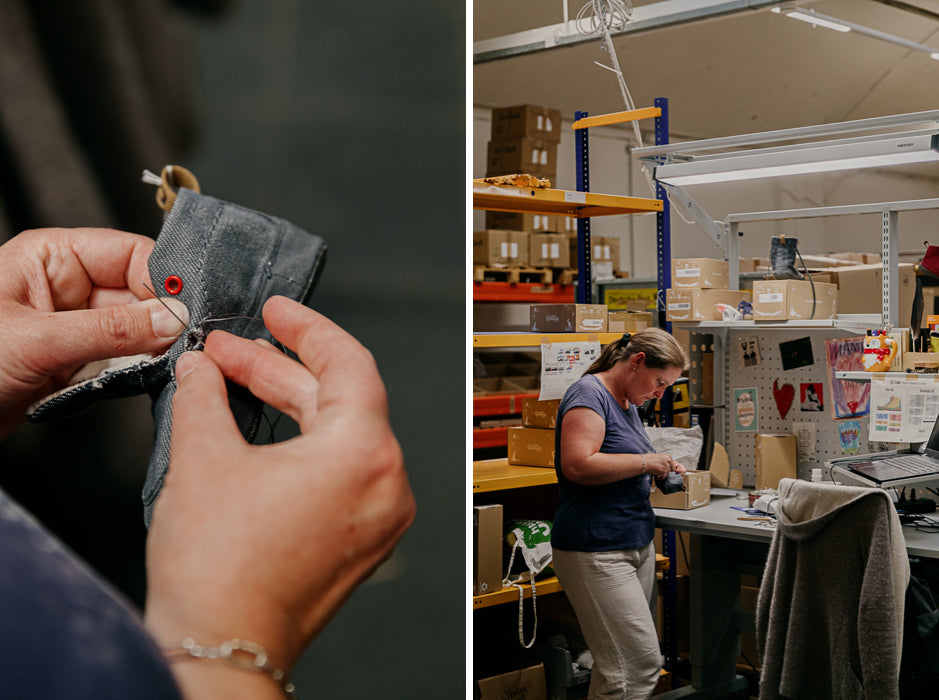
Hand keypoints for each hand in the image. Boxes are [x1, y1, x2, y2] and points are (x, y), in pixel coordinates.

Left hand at [0, 228, 188, 438]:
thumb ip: (112, 330)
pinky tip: (142, 377)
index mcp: (50, 257)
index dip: (163, 279)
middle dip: (161, 318)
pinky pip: (121, 358)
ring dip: (150, 349)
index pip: (129, 254)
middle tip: (185, 342)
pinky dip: (135, 370)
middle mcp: (65, 286)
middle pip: (138, 293)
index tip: (188, 309)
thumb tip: (173, 319)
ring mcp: (72, 325)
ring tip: (164, 363)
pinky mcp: (75, 361)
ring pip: (135, 329)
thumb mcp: (37, 340)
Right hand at [144, 297, 414, 691]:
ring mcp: (378, 515)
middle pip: (339, 399)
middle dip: (279, 371)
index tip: (279, 311)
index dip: (308, 328)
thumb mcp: (203, 458)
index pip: (348, 363)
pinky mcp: (361, 538)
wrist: (222, 647)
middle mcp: (385, 484)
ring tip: (235, 385)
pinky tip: (258, 433)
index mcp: (365, 454)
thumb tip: (203, 370)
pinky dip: (302, 446)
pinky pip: (339, 472)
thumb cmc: (222, 574)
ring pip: (339, 436)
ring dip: (287, 407)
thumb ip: (204, 395)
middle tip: (233, 353)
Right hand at [645, 453, 675, 478]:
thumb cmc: (648, 459)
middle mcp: (668, 461)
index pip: (672, 464)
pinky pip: (664, 476)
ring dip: (663, 474)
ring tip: (657, 474)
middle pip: (671, 469)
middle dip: (666, 471)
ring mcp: (666, 466)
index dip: (669, 468)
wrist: (643, 462)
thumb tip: (667, 465)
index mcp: (668, 456)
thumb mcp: (659, 457)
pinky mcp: (663, 471)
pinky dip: (660, 477)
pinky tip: (657, 476)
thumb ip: (664, 460)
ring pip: (668, 473)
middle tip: (661, 472)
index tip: (665, 469)